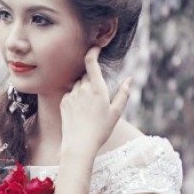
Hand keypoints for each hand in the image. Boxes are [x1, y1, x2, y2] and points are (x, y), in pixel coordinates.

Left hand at [58, 45, 131, 159]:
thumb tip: (129, 79)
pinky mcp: (64, 102)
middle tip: (98, 97)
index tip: (96, 48)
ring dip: (84, 89)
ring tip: (89, 108)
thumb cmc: (100, 130)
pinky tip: (80, 112)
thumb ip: (123, 94)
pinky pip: (71, 94)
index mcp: (97, 89)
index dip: (92, 52)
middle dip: (92, 80)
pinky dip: (76, 97)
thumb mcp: (116, 113)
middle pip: (86, 75)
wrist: (79, 145)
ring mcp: (71, 95)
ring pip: (78, 84)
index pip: (90, 63)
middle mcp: (82, 89)